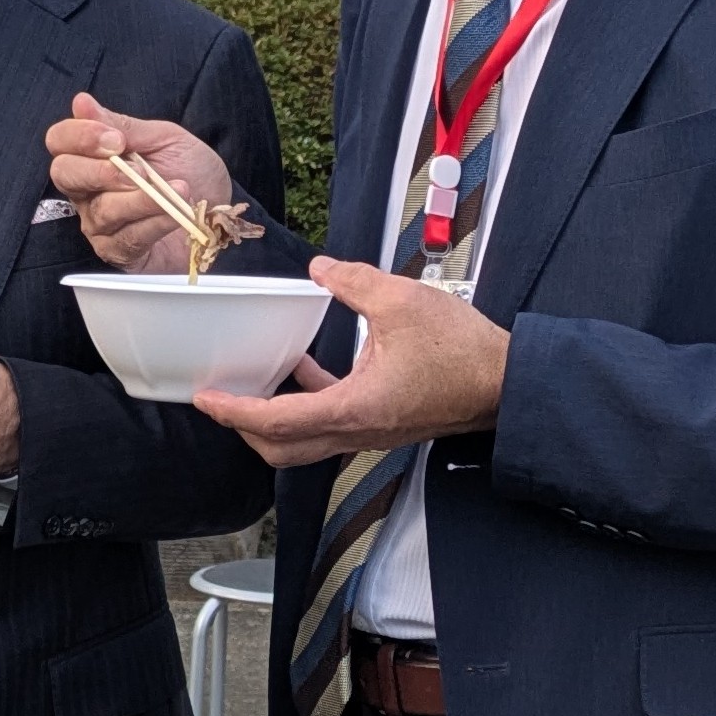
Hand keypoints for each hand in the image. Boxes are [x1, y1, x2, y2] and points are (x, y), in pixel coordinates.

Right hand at [43, 92, 233, 274]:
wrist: (221, 210)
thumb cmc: (190, 171)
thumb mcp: (164, 139)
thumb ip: (124, 125)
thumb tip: (81, 103)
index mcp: (92, 156)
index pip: (60, 141)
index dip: (80, 136)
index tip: (116, 139)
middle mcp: (87, 190)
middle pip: (64, 175)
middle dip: (99, 169)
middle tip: (137, 170)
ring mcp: (99, 224)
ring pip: (102, 210)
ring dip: (141, 198)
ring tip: (176, 189)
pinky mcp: (119, 253)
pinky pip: (127, 237)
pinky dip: (154, 222)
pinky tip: (175, 213)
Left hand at [194, 256, 507, 467]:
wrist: (509, 384)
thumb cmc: (463, 351)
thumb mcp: (403, 301)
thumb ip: (354, 282)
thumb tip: (321, 268)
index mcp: (355, 409)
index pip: (278, 421)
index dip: (236, 411)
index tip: (206, 398)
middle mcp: (358, 431)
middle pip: (282, 448)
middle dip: (244, 427)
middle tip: (219, 397)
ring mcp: (371, 431)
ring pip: (306, 441)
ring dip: (273, 417)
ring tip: (251, 381)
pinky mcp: (383, 422)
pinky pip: (332, 421)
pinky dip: (307, 401)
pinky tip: (305, 365)